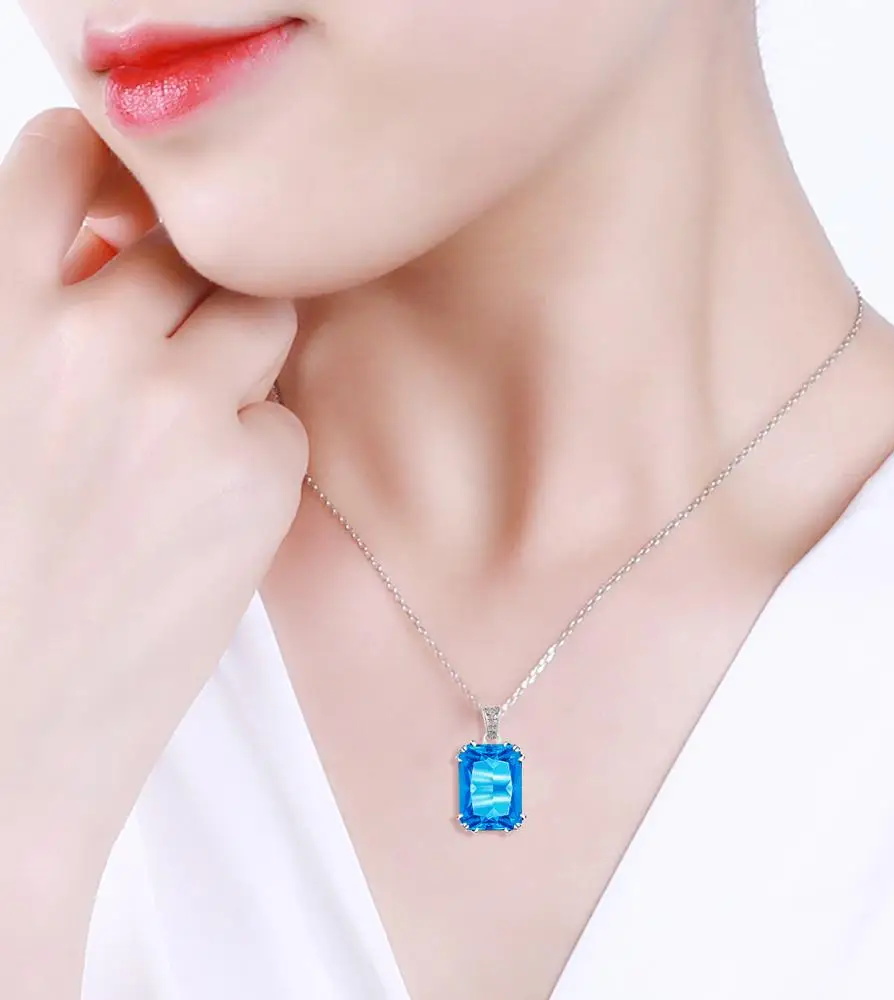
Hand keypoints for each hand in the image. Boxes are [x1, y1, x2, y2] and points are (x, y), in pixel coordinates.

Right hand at [0, 108, 307, 994]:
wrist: (2, 735)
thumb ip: (28, 317)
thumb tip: (103, 253)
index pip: (72, 158)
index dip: (112, 178)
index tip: (127, 212)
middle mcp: (89, 343)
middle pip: (198, 243)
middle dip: (190, 282)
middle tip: (169, 346)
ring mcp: (183, 411)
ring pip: (261, 319)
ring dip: (236, 359)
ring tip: (183, 434)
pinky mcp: (255, 483)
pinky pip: (283, 423)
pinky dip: (258, 453)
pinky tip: (203, 514)